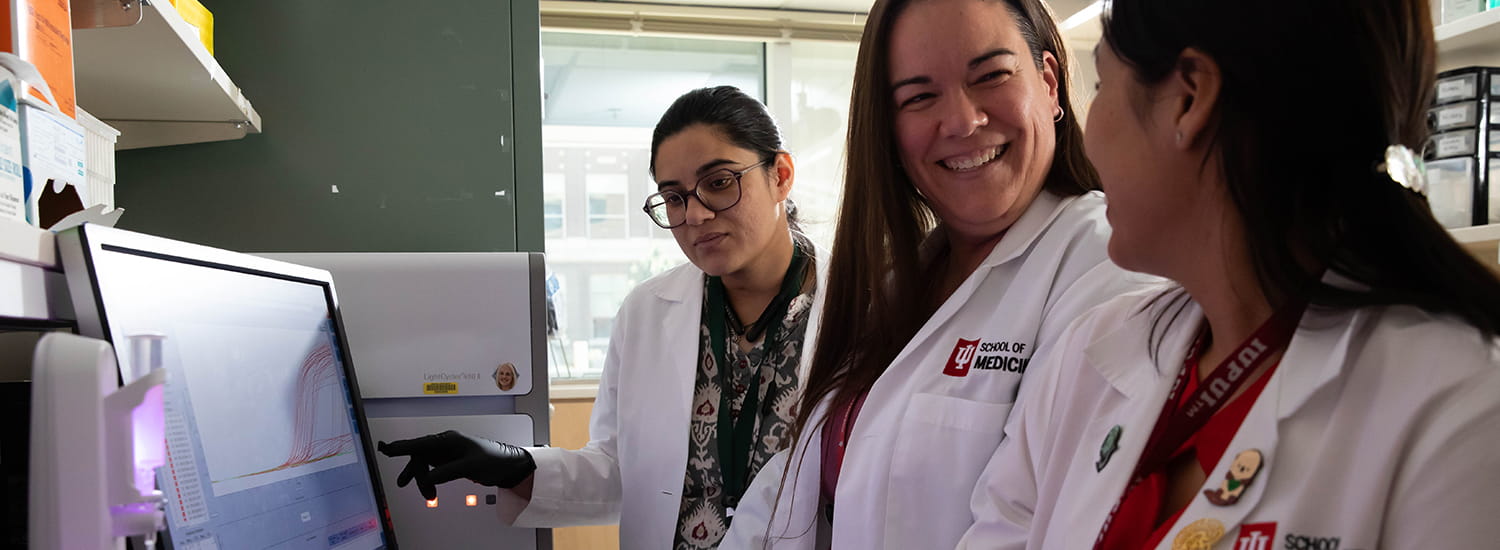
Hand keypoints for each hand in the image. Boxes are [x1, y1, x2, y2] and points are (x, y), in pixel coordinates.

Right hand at [377, 430, 535, 499]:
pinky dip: (428, 480)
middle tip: (426, 493)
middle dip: (419, 475)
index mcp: (449, 439)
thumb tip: (428, 479)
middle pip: (420, 457)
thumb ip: (448, 471)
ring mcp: (446, 452)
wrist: (507, 464)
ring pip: (424, 464)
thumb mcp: (471, 466)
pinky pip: (431, 469)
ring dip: (423, 480)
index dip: (401, 447)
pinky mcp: (448, 461)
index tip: (386, 449)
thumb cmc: (493, 459)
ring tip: (427, 496)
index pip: (420, 443)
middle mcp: (445, 444)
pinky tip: (428, 489)